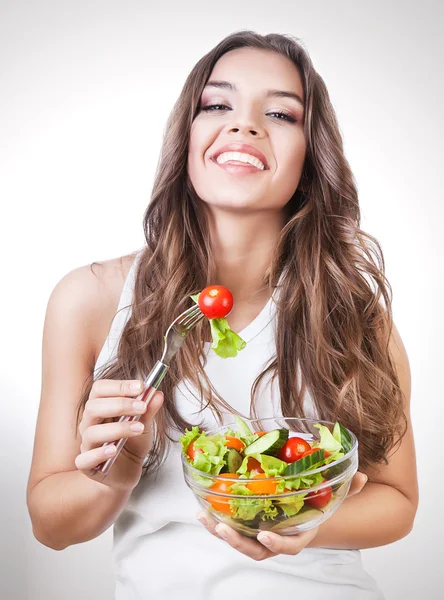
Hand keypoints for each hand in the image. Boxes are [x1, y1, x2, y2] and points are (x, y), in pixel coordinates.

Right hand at [75, 379, 163, 489]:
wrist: (129, 471)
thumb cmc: (132, 444)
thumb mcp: (145, 424)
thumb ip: (149, 409)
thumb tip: (157, 394)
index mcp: (100, 408)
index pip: (100, 389)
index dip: (119, 385)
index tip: (141, 386)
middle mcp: (89, 424)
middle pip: (93, 407)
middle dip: (120, 404)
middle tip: (142, 407)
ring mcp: (87, 444)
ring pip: (92, 432)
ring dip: (117, 428)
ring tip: (138, 428)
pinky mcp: (87, 465)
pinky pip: (84, 459)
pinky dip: (98, 454)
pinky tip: (113, 450)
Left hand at [196, 471, 367, 560]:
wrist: (306, 513)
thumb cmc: (318, 505)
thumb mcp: (333, 497)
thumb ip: (347, 488)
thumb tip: (361, 476)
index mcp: (298, 535)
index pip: (289, 547)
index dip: (277, 544)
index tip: (265, 535)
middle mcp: (277, 539)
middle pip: (256, 550)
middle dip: (238, 542)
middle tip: (223, 528)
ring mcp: (260, 535)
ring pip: (239, 541)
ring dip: (220, 531)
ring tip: (204, 517)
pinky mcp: (246, 526)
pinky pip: (230, 528)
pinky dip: (215, 521)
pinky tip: (202, 508)